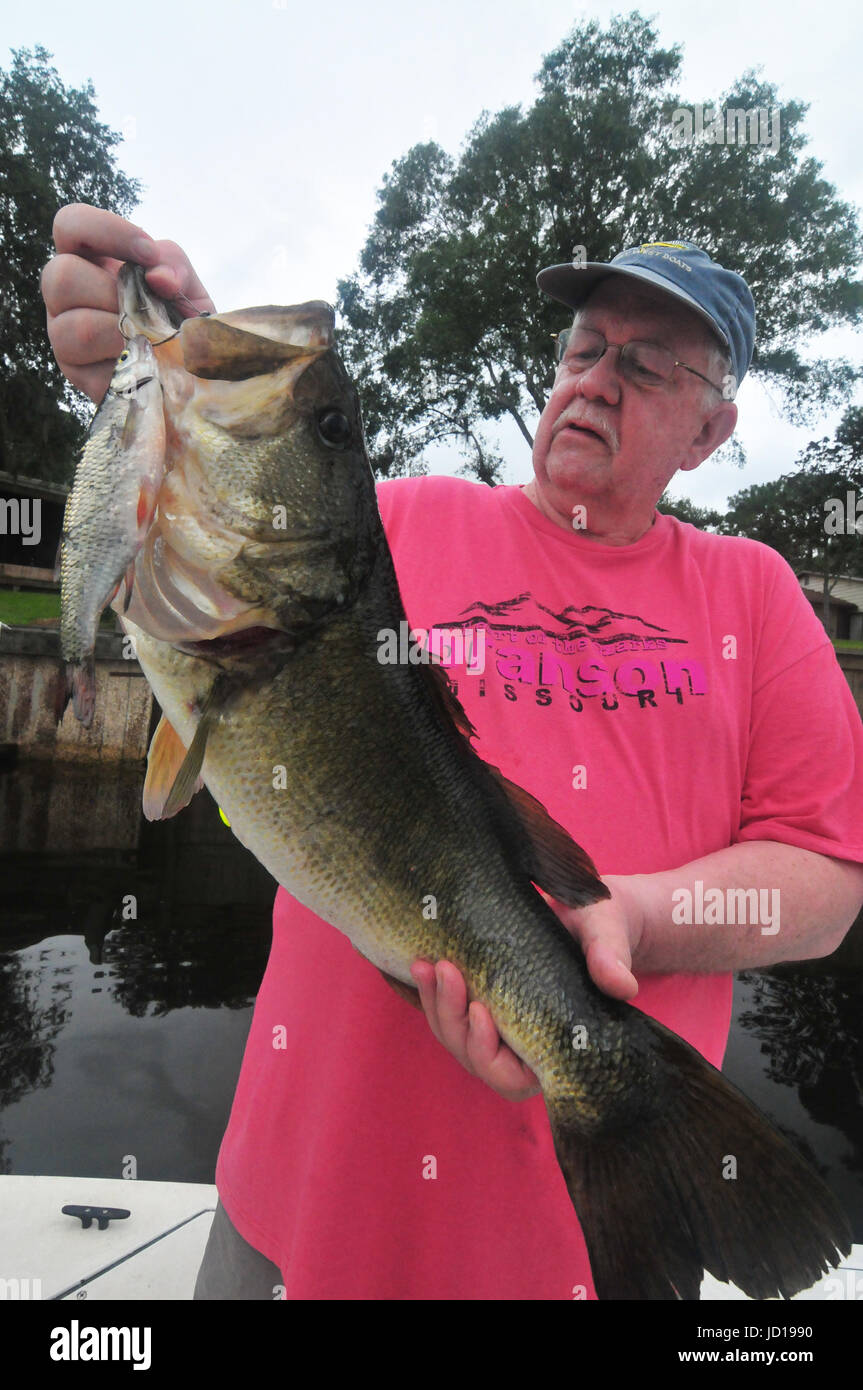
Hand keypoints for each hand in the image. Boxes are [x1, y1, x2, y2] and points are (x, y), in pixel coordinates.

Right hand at [42, 203, 214, 402]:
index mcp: (87, 260)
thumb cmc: (178, 316)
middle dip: (113, 292)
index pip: (69, 224)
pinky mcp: (78, 374)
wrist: (190, 371)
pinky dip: (128, 363)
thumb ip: (174, 265)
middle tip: (145, 309)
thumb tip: (158, 277)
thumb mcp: (185, 283)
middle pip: (61, 277)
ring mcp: (65, 336)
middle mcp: (66, 296)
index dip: (105, 230)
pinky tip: (147, 362)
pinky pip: (92, 368)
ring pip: (74, 327)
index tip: (148, 253)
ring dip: (121, 331)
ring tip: (148, 338)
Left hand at [409, 874, 645, 1101]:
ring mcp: (498, 1029)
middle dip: (453, 1021)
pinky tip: (422, 964)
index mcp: (557, 1049)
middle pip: (474, 1059)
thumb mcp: (607, 935)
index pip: (514, 1078)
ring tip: (427, 964)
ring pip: (455, 1038)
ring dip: (437, 1005)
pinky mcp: (482, 1004)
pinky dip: (433, 993)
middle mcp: (523, 1048)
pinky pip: (449, 1013)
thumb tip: (622, 985)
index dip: (490, 1053)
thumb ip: (611, 958)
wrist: (584, 913)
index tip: (482, 1009)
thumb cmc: (601, 929)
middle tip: (446, 970)